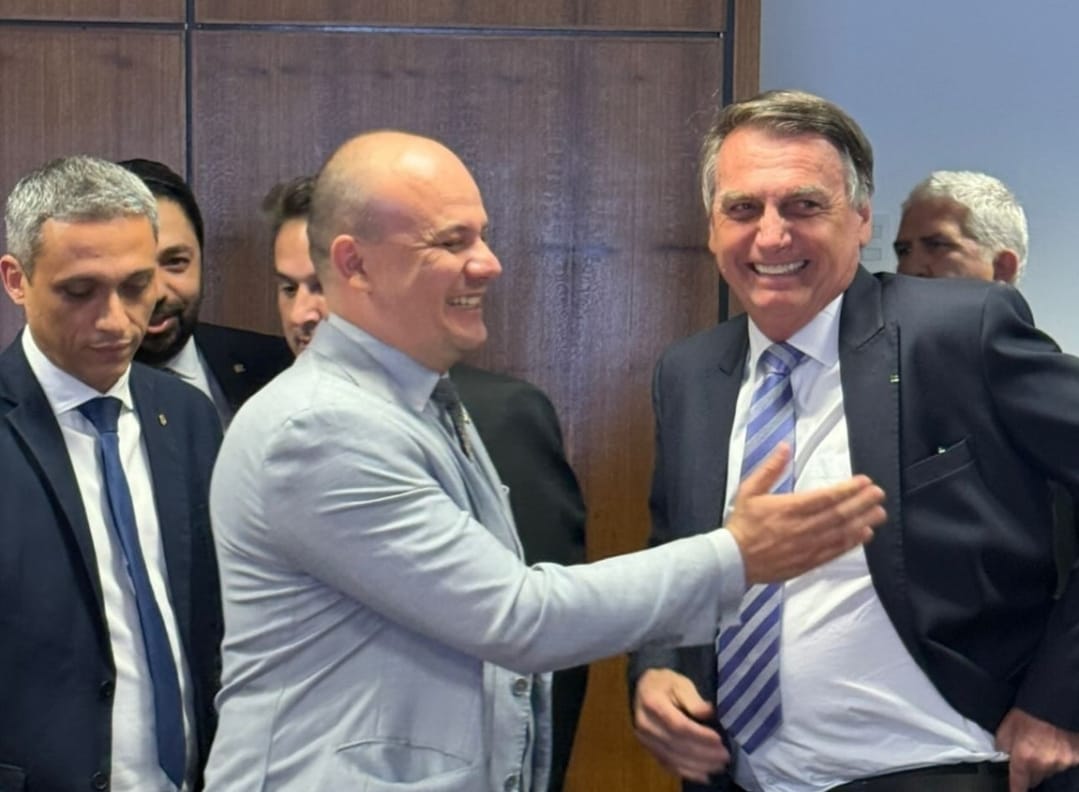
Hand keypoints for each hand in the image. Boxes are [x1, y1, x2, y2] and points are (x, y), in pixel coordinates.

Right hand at [633, 668, 729, 782]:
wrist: (644, 689)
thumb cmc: (665, 684)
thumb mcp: (680, 682)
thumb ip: (693, 698)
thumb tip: (708, 712)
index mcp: (652, 703)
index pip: (677, 724)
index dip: (699, 735)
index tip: (718, 739)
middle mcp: (645, 724)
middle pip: (676, 744)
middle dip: (703, 753)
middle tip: (725, 756)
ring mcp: (645, 739)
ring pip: (672, 758)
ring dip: (697, 765)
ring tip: (718, 766)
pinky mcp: (648, 749)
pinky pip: (667, 764)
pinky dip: (686, 772)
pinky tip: (703, 775)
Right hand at [726, 443, 885, 583]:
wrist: (733, 560)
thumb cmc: (742, 524)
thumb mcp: (749, 490)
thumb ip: (770, 469)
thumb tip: (785, 447)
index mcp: (789, 508)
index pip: (826, 497)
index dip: (848, 489)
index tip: (864, 482)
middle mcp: (802, 527)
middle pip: (839, 514)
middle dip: (862, 503)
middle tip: (879, 495)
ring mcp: (807, 547)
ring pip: (841, 533)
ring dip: (862, 522)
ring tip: (879, 513)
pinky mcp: (808, 562)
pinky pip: (835, 551)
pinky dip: (852, 543)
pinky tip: (864, 534)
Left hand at [996, 707, 1078, 790]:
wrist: (1051, 704)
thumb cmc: (1026, 715)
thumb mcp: (1005, 729)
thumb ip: (1002, 747)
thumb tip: (1003, 757)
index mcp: (1023, 759)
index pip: (1018, 784)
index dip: (1016, 790)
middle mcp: (1043, 764)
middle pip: (1035, 779)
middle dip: (1029, 772)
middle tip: (1027, 757)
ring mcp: (1060, 762)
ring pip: (1049, 771)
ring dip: (1043, 764)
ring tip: (1040, 746)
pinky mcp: (1073, 757)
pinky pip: (1062, 763)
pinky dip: (1057, 758)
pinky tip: (1053, 745)